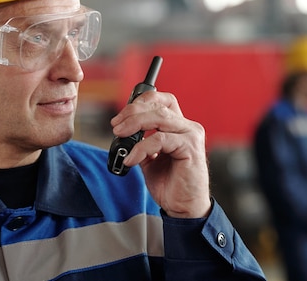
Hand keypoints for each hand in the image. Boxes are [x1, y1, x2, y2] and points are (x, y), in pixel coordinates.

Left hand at [111, 91, 210, 218]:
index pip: (162, 100)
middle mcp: (188, 127)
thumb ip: (141, 141)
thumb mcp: (150, 157)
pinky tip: (131, 159)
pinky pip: (160, 139)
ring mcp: (191, 136)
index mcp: (179, 126)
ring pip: (159, 118)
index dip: (140, 101)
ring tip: (119, 135)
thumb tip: (122, 131)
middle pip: (158, 106)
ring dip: (134, 124)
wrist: (183, 207)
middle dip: (132, 112)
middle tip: (116, 125)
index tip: (121, 116)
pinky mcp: (190, 148)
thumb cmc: (170, 183)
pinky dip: (141, 148)